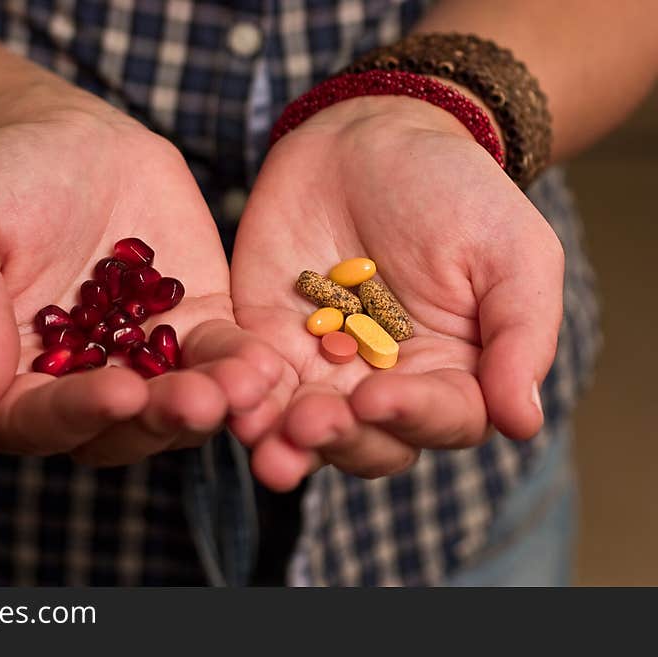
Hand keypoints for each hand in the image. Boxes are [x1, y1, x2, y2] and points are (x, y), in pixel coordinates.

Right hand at [0, 88, 281, 464]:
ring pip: (180, 404)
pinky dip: (243, 365)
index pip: (37, 421)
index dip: (78, 415)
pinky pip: (222, 358)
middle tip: (198, 403)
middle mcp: (82, 385)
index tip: (119, 394)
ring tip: (246, 385)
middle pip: (121, 429)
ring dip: (214, 402)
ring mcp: (145, 363)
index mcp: (12, 379)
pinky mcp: (197, 329)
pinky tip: (268, 364)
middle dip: (161, 419)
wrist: (67, 143)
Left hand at [231, 95, 562, 489]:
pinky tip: (227, 397)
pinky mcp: (266, 340)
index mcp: (452, 374)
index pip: (441, 420)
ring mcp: (321, 367)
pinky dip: (240, 392)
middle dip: (338, 440)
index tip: (378, 398)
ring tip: (259, 438)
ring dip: (281, 438)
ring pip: (302, 426)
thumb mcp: (511, 251)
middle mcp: (385, 383)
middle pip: (366, 441)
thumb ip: (520, 335)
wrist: (370, 138)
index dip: (412, 418)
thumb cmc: (454, 191)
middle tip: (308, 426)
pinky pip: (252, 379)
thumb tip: (522, 424)